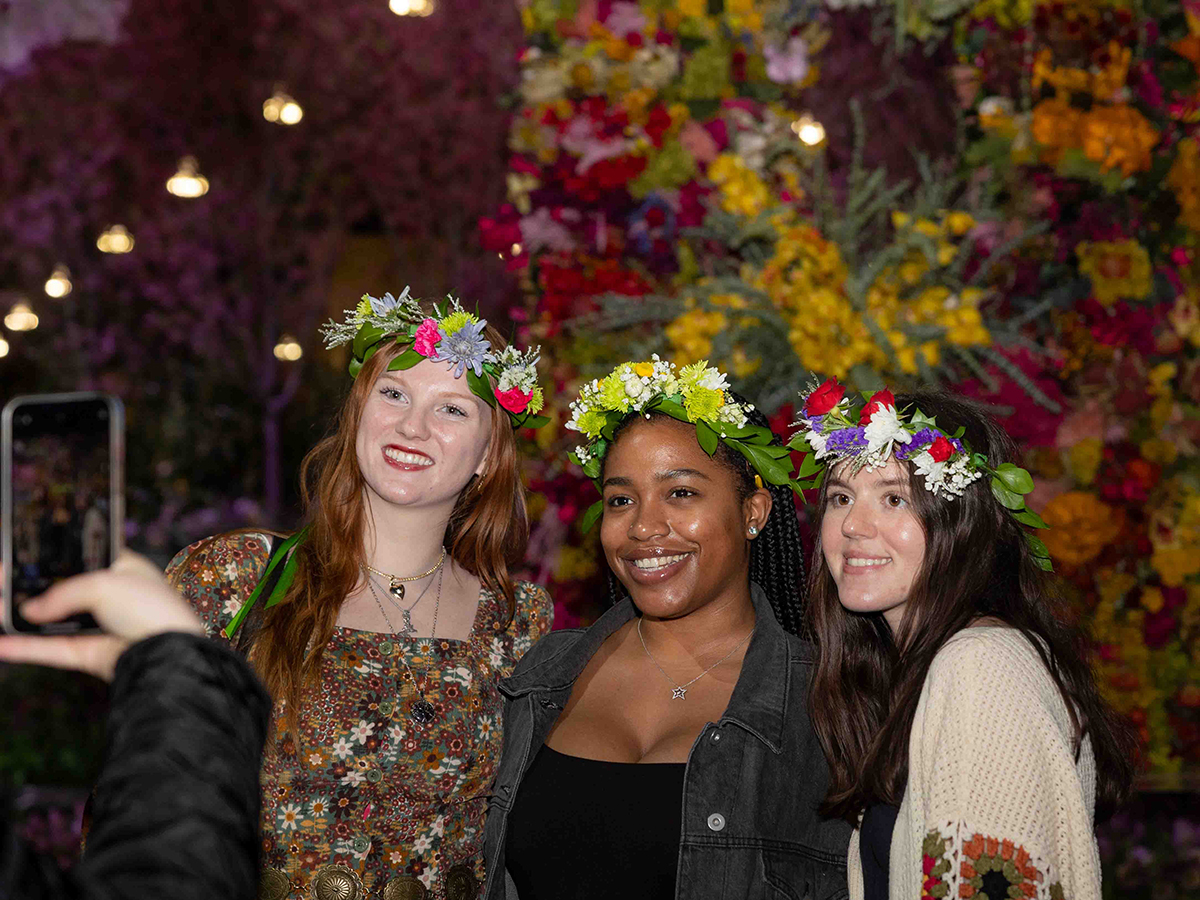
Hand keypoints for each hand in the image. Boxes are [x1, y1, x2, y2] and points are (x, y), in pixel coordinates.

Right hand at [0, 551, 203, 680]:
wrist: (167, 653)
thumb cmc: (149, 609)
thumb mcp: (104, 584)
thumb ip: (63, 593)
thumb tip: (32, 610)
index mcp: (123, 570)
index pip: (84, 558)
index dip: (56, 557)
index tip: (25, 557)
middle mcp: (109, 597)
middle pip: (61, 591)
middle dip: (29, 589)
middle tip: (2, 581)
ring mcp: (98, 626)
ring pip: (50, 621)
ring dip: (18, 617)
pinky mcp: (88, 653)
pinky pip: (48, 649)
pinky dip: (23, 647)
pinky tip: (2, 642)